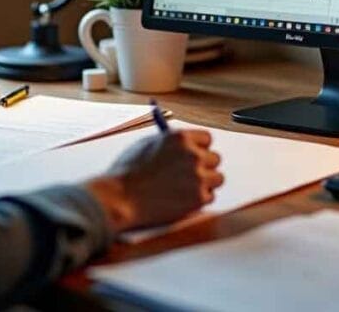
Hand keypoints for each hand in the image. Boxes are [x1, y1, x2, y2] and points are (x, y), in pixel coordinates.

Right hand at [84, 130, 222, 232]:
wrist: (121, 197)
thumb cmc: (127, 172)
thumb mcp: (146, 144)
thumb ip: (168, 143)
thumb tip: (183, 145)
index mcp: (180, 138)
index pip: (207, 138)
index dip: (199, 147)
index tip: (195, 154)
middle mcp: (193, 155)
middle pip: (215, 158)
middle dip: (204, 166)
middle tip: (191, 174)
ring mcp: (198, 177)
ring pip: (217, 178)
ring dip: (205, 183)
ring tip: (185, 188)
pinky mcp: (198, 198)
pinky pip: (209, 197)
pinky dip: (198, 200)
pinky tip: (181, 200)